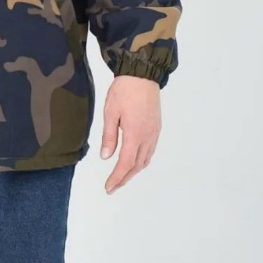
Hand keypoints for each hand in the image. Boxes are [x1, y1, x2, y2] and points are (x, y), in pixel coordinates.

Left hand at [100, 74, 161, 194]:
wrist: (142, 74)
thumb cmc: (124, 90)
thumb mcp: (110, 112)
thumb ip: (109, 136)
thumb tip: (105, 157)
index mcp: (135, 134)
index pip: (125, 163)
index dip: (116, 178)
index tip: (108, 188)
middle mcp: (148, 136)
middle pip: (137, 165)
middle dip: (124, 178)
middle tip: (112, 187)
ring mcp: (154, 132)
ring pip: (145, 159)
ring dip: (133, 171)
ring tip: (121, 177)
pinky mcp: (156, 127)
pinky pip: (150, 150)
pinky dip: (141, 160)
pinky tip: (133, 160)